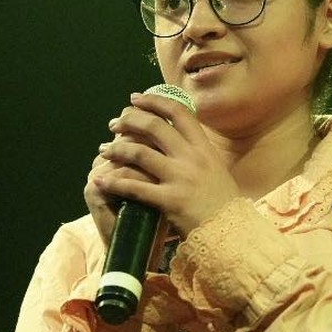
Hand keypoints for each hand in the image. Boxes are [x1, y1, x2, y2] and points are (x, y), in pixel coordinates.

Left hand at [89, 92, 241, 237]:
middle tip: (114, 124)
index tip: (135, 99)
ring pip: (140, 153)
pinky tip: (100, 181)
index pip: (179, 112)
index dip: (155, 101)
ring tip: (104, 151)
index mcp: (204, 148)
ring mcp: (181, 178)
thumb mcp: (216, 169)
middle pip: (155, 127)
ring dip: (117, 150)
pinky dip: (114, 183)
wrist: (230, 232)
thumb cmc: (222, 203)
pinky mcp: (170, 200)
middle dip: (129, 120)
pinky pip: (135, 187)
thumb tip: (180, 135)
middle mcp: (193, 158)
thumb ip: (198, 152)